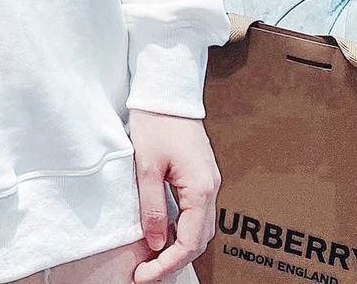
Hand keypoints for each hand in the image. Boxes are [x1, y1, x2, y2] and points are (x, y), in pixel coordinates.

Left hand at [127, 108, 220, 282]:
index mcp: (200, 188)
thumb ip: (151, 207)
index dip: (167, 264)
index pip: (189, 242)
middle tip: (146, 274)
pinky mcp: (201, 174)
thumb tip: (155, 243)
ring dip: (178, 246)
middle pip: (198, 239)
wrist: (166, 91)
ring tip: (151, 258)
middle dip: (174, 261)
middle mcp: (211, 188)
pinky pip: (196, 211)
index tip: (145, 277)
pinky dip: (182, 227)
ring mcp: (208, 181)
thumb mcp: (145, 166)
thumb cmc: (155, 122)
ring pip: (199, 227)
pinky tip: (163, 231)